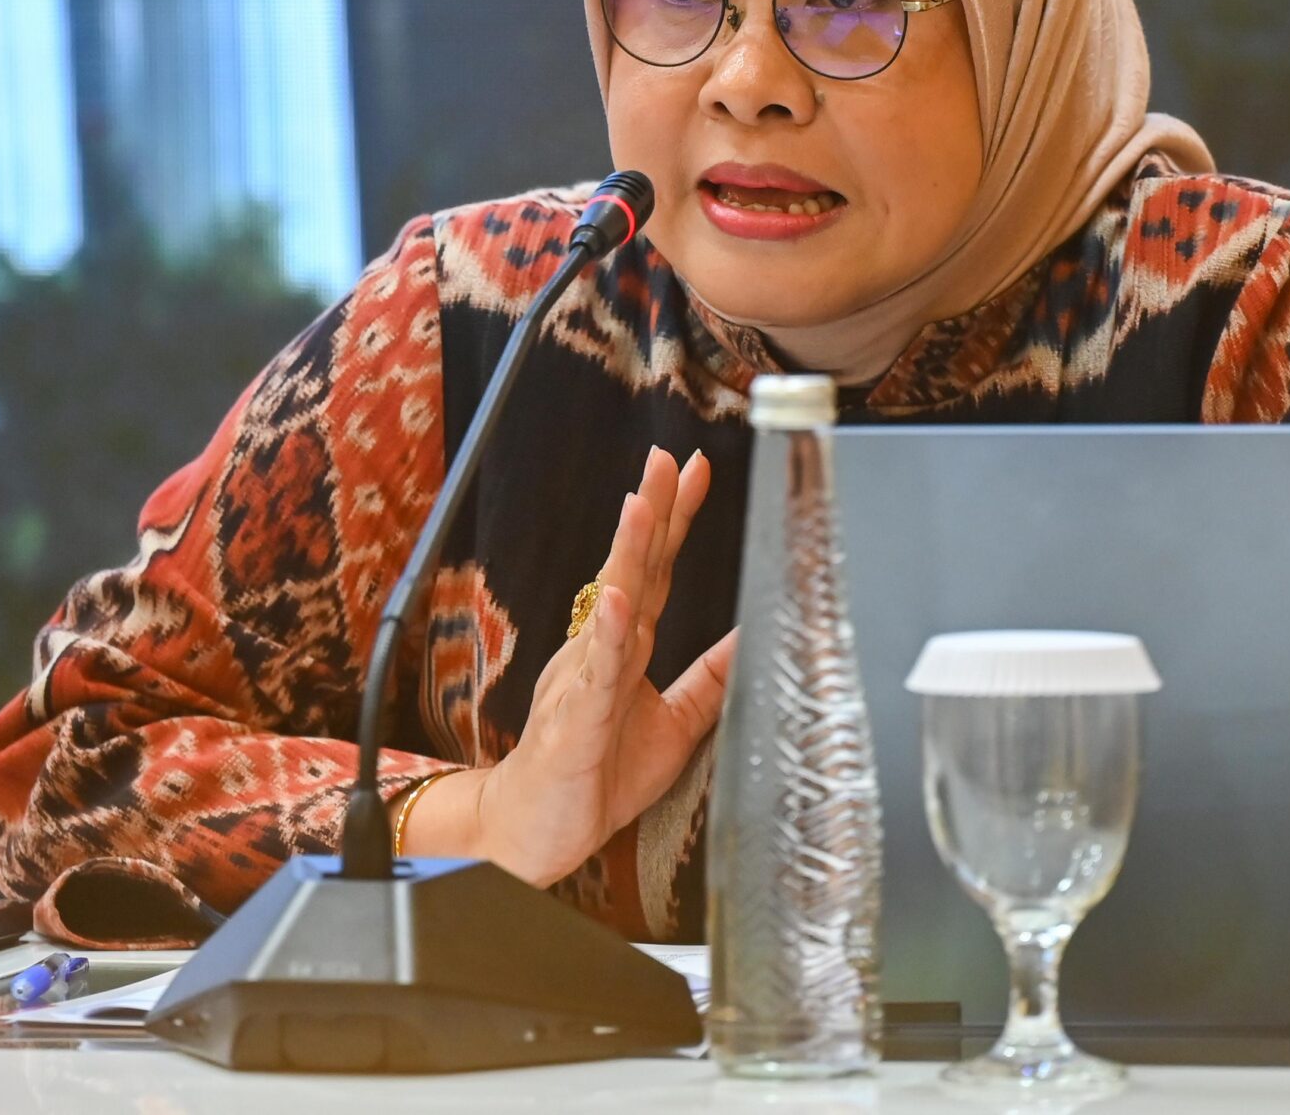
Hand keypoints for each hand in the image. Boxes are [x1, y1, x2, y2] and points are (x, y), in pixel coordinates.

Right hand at [402, 446, 736, 887]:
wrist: (538, 832)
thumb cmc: (596, 775)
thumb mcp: (674, 722)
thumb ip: (708, 679)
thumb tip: (752, 636)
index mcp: (625, 649)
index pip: (655, 571)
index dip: (675, 521)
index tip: (696, 470)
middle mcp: (602, 652)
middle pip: (631, 570)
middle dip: (652, 511)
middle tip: (667, 458)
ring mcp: (584, 682)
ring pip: (610, 609)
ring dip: (627, 554)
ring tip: (643, 504)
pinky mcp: (575, 723)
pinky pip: (593, 675)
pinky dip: (607, 637)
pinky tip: (617, 602)